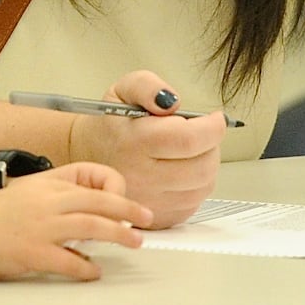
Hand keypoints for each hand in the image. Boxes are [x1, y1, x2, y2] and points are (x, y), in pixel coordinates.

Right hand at [0, 163, 150, 280]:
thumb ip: (61, 195)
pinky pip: (69, 260)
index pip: (91, 176)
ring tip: (133, 241)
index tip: (125, 200)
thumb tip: (93, 211)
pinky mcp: (34, 253)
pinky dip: (86, 266)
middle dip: (127, 209)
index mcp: (50, 184)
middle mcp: (50, 202)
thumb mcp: (31, 189)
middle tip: (146, 219)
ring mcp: (43, 227)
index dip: (114, 187)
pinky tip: (94, 271)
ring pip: (91, 226)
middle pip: (99, 201)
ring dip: (117, 234)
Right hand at [68, 70, 224, 228]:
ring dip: (206, 163)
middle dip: (212, 144)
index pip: (189, 140)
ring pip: (204, 185)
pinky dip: (197, 183)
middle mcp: (142, 177)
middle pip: (203, 166)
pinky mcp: (159, 217)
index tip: (215, 118)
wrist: (89, 158)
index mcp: (135, 143)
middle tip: (201, 132)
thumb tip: (173, 102)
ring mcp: (151, 202)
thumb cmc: (111, 124)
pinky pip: (195, 201)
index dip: (213, 127)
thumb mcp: (123, 90)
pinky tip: (181, 168)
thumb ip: (149, 86)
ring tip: (189, 149)